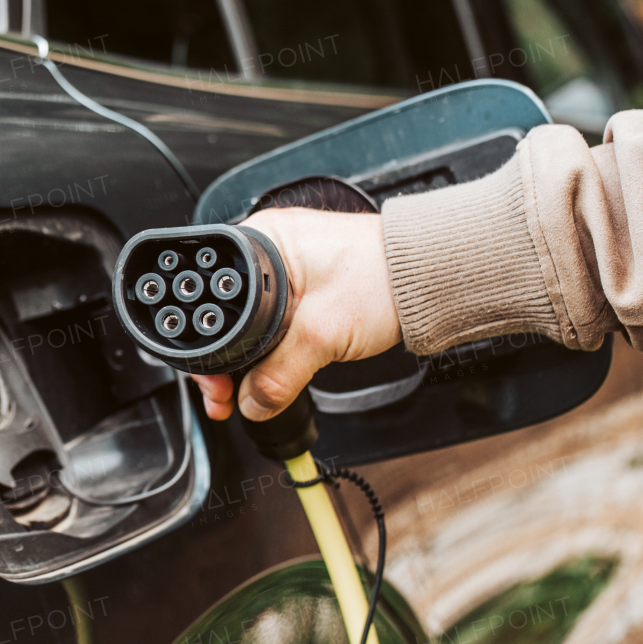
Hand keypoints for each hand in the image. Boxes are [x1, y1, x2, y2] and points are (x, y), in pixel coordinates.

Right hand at [191, 208, 401, 421]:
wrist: (432, 276)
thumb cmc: (385, 278)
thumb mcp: (322, 333)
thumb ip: (280, 374)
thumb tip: (252, 403)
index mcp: (262, 240)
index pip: (215, 298)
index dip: (210, 348)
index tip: (216, 384)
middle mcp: (271, 248)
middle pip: (229, 314)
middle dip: (226, 360)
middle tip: (227, 397)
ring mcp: (291, 267)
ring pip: (252, 322)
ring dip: (250, 358)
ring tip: (249, 390)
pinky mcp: (310, 286)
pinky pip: (276, 321)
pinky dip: (272, 349)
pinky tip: (272, 370)